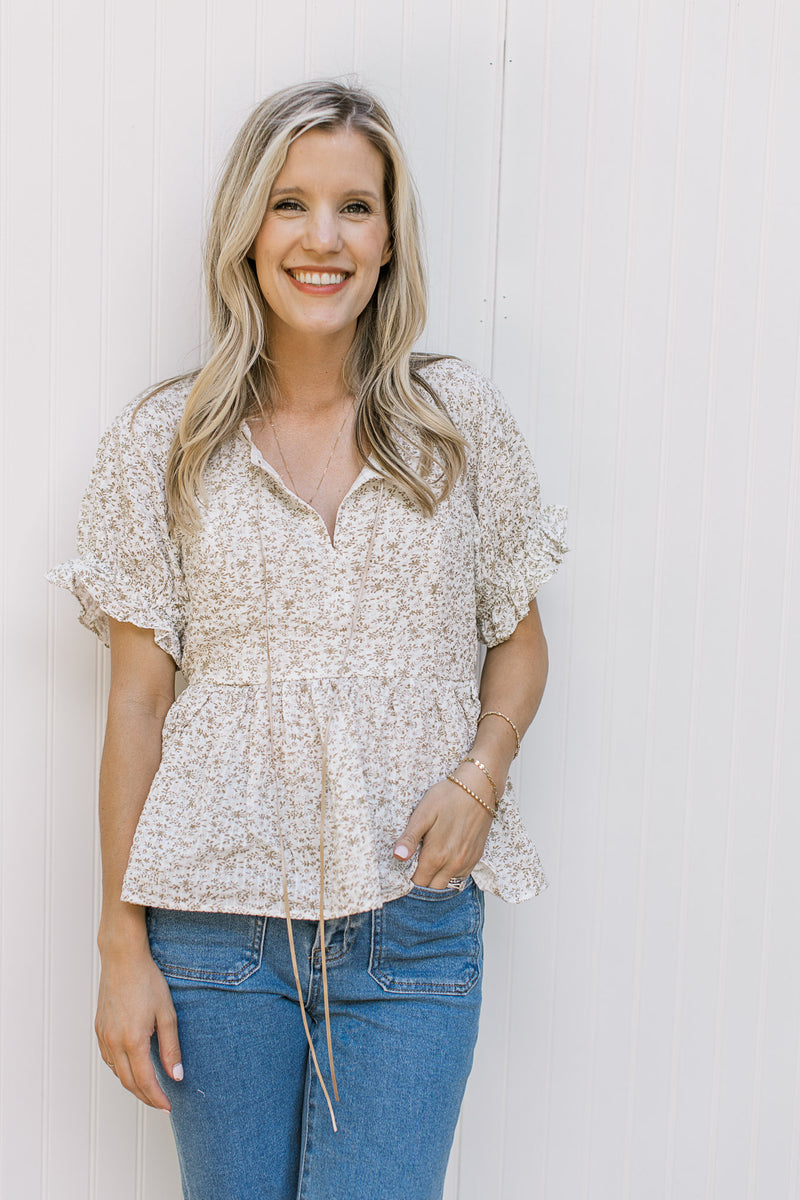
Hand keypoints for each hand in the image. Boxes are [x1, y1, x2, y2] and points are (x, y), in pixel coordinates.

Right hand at [95, 945, 182, 1110]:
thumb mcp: (167, 1013)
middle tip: (161, 1102)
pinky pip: (108, 1059)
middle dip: (145, 1096)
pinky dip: (120, 1070)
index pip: (145, 1081)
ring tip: (150, 1088)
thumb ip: (171, 1047)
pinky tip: (132, 1067)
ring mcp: (103, 1036)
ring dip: (132, 1085)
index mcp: (132, 1040)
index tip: (168, 1106)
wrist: (122, 958)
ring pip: (116, 1072)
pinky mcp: (99, 1029)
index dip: (157, 1098)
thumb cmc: (147, 981)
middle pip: (128, 1082)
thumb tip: (177, 1075)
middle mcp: (113, 1042)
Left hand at [392, 776, 493, 888]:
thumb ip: (410, 838)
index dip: (408, 879)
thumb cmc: (448, 797)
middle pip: (432, 888)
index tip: (403, 869)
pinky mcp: (476, 857)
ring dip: (437, 879)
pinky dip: (450, 874)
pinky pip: (461, 877)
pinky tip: (445, 860)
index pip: (418, 883)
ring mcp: (466, 862)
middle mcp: (453, 864)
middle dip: (422, 882)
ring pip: (448, 884)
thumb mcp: (423, 813)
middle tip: (414, 866)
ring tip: (428, 864)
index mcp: (436, 855)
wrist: (480, 788)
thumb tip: (397, 857)